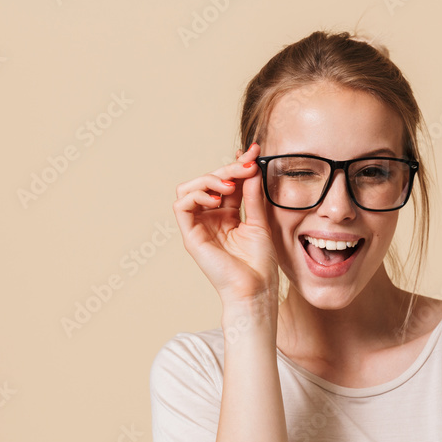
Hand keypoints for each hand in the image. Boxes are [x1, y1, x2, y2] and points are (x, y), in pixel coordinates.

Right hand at [173, 142, 278, 306]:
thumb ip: (253, 196)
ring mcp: (199, 227)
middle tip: (247, 165)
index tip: (255, 152)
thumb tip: (252, 168)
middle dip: (228, 169)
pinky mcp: (191, 236)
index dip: (239, 165)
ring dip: (209, 179)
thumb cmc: (259, 264)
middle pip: (209, 181)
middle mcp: (210, 218)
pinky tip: (217, 200)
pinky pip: (181, 205)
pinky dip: (197, 195)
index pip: (228, 182)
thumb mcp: (260, 222)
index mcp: (227, 215)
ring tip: (230, 186)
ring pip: (189, 188)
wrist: (255, 289)